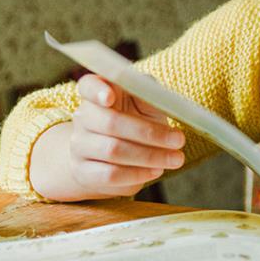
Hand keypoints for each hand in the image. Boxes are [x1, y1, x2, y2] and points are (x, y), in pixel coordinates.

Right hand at [67, 74, 185, 196]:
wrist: (114, 160)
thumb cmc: (137, 124)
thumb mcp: (146, 107)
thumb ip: (150, 97)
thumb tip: (156, 95)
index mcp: (98, 95)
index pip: (89, 85)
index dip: (97, 90)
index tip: (110, 97)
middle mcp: (83, 118)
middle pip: (110, 123)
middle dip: (150, 133)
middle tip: (179, 140)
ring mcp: (80, 146)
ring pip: (112, 151)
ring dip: (150, 156)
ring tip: (175, 159)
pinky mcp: (83, 172)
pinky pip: (110, 175)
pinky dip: (137, 174)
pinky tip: (156, 170)